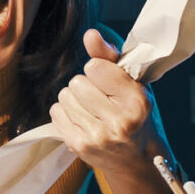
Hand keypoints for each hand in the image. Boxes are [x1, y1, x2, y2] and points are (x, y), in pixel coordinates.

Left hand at [50, 29, 176, 193]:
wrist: (136, 158)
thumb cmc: (134, 113)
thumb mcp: (132, 82)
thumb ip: (110, 55)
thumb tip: (90, 34)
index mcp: (137, 101)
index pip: (95, 67)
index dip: (99, 71)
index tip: (109, 83)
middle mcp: (120, 121)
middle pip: (77, 82)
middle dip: (86, 86)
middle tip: (101, 99)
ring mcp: (98, 137)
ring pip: (64, 96)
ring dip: (74, 99)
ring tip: (91, 110)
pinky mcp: (80, 146)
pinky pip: (56, 113)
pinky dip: (65, 113)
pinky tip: (82, 120)